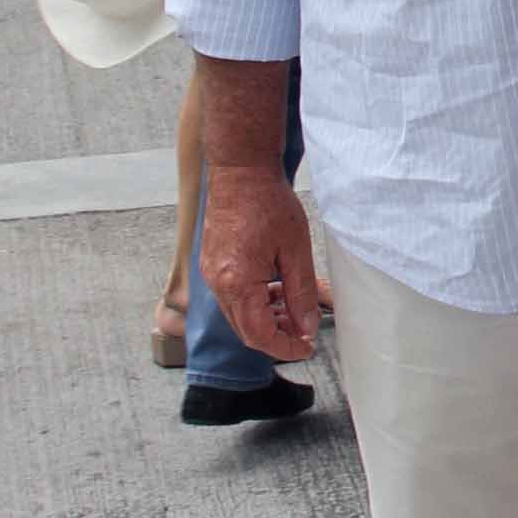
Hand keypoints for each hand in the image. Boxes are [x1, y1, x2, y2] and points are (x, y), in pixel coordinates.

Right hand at [201, 167, 320, 360]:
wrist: (240, 170)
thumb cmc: (268, 202)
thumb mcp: (296, 250)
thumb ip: (301, 293)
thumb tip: (306, 325)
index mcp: (237, 282)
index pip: (259, 335)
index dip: (285, 347)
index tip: (306, 347)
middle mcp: (217, 283)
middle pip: (246, 330)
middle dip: (277, 336)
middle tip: (304, 331)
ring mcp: (210, 273)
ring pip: (239, 314)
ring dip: (266, 319)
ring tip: (294, 309)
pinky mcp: (211, 263)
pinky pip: (232, 296)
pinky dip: (255, 302)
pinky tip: (277, 290)